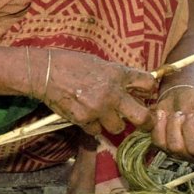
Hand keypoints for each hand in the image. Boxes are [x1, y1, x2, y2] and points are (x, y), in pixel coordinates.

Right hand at [39, 49, 155, 136]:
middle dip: (146, 122)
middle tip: (145, 122)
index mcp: (117, 74)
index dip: (148, 91)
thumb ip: (116, 76)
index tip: (144, 95)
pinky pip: (96, 130)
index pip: (148, 84)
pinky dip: (92, 125)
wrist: (44, 72)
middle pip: (142, 117)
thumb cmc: (69, 63)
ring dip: (113, 123)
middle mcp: (112, 93)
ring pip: (118, 127)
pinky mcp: (84, 120)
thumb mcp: (98, 63)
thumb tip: (130, 88)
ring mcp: (98, 108)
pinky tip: (85, 114)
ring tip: (103, 114)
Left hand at [150, 84, 193, 161]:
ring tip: (178, 114)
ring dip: (175, 125)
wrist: (178, 96)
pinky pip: (160, 141)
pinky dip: (160, 125)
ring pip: (176, 147)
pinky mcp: (165, 147)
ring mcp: (183, 152)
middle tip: (190, 114)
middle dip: (190, 127)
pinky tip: (163, 115)